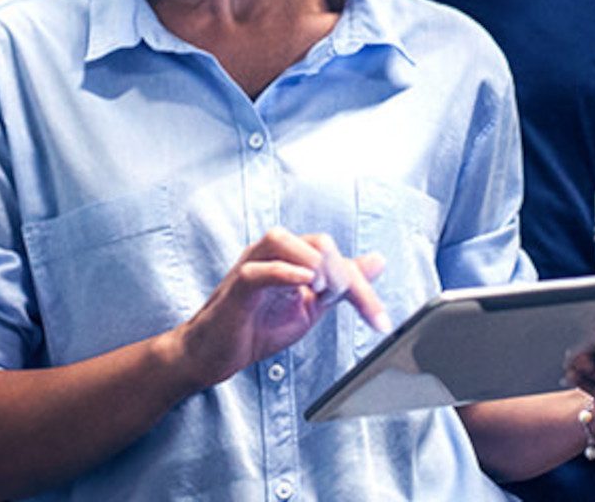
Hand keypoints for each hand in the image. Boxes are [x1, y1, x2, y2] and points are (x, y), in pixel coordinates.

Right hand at [166, 228, 389, 390]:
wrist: (214, 354)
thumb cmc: (255, 327)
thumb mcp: (311, 307)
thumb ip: (341, 284)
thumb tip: (378, 261)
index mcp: (291, 258)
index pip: (336, 257)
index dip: (363, 289)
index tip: (380, 322)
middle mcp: (271, 254)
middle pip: (318, 243)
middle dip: (343, 275)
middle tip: (348, 305)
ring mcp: (251, 266)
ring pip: (283, 241)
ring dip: (314, 264)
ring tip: (324, 292)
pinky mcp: (236, 287)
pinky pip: (257, 271)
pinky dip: (283, 273)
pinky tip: (305, 285)